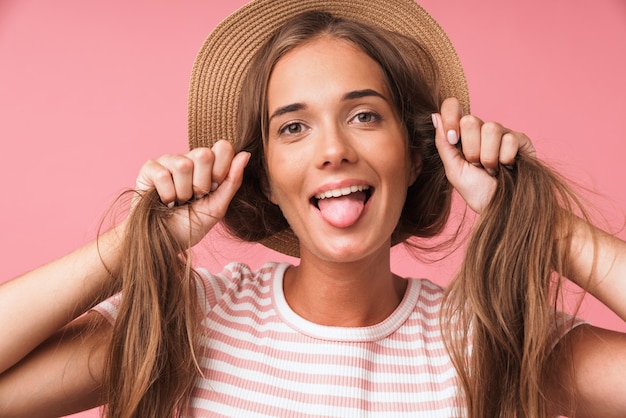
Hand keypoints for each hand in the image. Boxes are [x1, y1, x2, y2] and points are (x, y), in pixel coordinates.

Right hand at [134, 140, 249, 245]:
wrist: (166, 242)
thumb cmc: (191, 225)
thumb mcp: (218, 206)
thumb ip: (232, 180)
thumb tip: (245, 154)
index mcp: (209, 165)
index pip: (223, 148)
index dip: (220, 171)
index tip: (213, 189)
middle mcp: (189, 158)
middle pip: (204, 154)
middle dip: (201, 184)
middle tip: (194, 197)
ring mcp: (168, 161)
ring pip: (183, 165)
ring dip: (182, 192)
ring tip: (178, 201)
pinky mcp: (150, 168)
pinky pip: (163, 175)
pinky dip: (166, 195)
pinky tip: (164, 201)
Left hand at [433, 98, 534, 212]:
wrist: (500, 208)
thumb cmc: (476, 191)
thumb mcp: (453, 169)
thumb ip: (443, 143)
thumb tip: (435, 116)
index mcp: (462, 134)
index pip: (452, 107)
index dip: (451, 117)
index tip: (453, 139)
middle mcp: (481, 129)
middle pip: (470, 120)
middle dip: (471, 149)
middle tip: (476, 164)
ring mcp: (502, 133)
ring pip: (491, 128)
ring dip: (488, 156)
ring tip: (491, 169)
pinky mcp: (521, 140)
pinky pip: (510, 139)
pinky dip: (505, 158)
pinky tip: (507, 167)